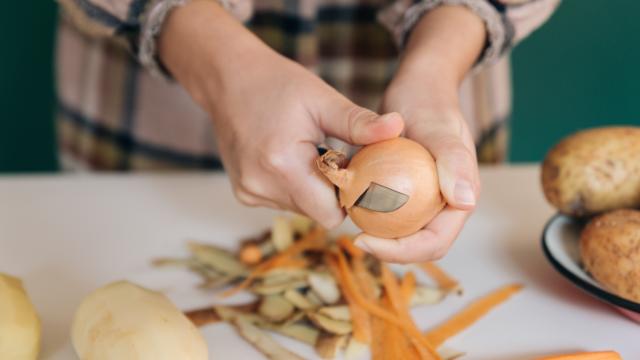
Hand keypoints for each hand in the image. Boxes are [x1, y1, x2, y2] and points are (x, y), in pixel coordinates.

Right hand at [158, 0, 403, 227]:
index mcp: (283, 165)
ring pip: (301, 208)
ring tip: (310, 153)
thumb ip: (359, 122)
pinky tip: (290, 157)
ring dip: (313, 188)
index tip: (358, 173)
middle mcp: (261, 186)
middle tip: (336, 155)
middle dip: (333, 190)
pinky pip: (283, 201)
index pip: (331, 214)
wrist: (228, 80)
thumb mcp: (322, 99)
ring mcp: (249, 192)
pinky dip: (294, 185)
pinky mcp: (243, 192)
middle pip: (317, 212)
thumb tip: (398, 127)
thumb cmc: (278, 85)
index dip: (350, 198)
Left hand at [353, 5, 485, 262]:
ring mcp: (426, 198)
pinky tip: (347, 204)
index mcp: (460, 200)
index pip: (434, 242)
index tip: (365, 241)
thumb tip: (465, 202)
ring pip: (402, 231)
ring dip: (378, 235)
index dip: (402, 252)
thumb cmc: (429, 104)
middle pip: (417, 244)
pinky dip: (371, 213)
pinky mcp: (407, 190)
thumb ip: (454, 162)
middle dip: (388, 249)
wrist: (418, 87)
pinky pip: (389, 212)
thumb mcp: (439, 130)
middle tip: (354, 239)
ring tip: (348, 225)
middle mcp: (445, 204)